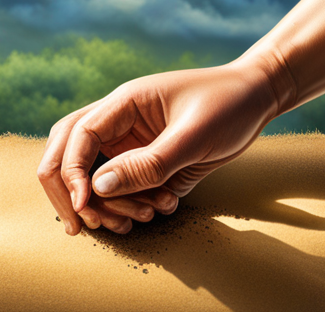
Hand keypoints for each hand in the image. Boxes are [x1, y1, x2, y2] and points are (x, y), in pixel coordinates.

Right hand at [38, 55, 284, 234]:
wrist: (258, 98)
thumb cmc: (228, 104)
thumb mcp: (193, 136)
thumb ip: (148, 164)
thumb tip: (98, 189)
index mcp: (124, 103)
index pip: (78, 135)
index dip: (71, 171)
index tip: (84, 205)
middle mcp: (119, 122)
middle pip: (66, 151)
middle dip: (66, 190)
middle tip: (78, 226)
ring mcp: (130, 142)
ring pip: (93, 176)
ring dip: (107, 205)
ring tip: (139, 220)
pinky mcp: (146, 161)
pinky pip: (124, 188)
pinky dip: (132, 206)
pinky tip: (159, 210)